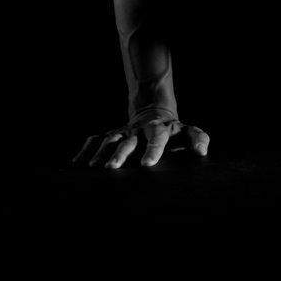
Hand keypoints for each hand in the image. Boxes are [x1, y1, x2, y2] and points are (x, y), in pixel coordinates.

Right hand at [73, 117, 209, 168]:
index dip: (153, 150)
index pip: (157, 139)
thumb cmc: (175, 131)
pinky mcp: (113, 135)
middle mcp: (140, 130)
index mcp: (160, 129)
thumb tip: (202, 154)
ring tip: (95, 167)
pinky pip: (96, 140)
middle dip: (121, 154)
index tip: (147, 164)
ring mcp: (125, 132)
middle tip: (113, 168)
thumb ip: (199, 140)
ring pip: (111, 140)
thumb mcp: (189, 132)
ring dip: (102, 153)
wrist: (155, 112)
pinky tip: (78, 162)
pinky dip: (86, 149)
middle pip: (129, 141)